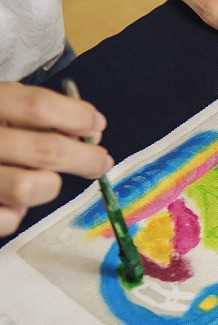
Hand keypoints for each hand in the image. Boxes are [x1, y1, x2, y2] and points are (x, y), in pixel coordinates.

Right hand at [0, 83, 111, 235]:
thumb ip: (36, 113)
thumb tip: (90, 132)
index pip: (38, 105)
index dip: (77, 116)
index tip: (96, 125)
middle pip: (47, 150)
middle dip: (85, 159)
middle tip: (101, 162)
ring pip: (31, 186)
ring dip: (48, 185)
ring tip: (44, 180)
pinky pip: (7, 219)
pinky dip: (16, 213)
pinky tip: (10, 201)